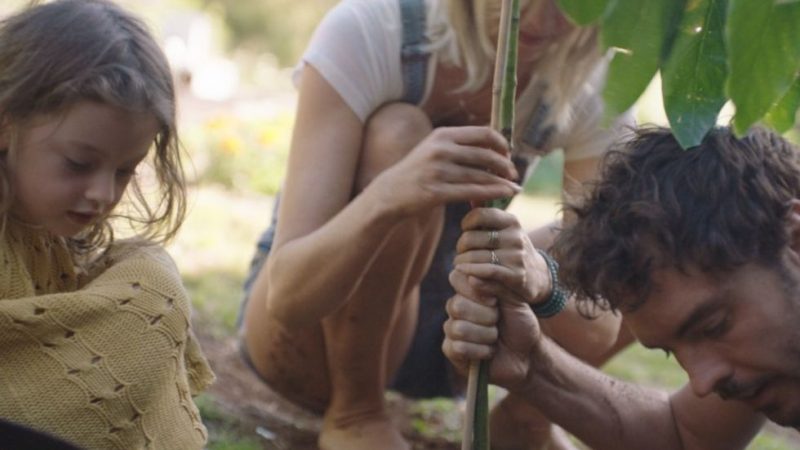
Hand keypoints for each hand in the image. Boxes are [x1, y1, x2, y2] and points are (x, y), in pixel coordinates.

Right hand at [372, 127, 520, 216]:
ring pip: (481, 176)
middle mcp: (441, 150)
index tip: (508, 153)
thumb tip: (492, 145)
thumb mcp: (434, 149)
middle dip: (504, 165)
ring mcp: (438, 171)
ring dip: (502, 182)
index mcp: (443, 134)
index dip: (501, 144)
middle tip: (513, 173)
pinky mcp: (436, 192)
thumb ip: (459, 145)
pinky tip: (504, 195)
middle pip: (486, 155)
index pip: (483, 134)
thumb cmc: (417, 172)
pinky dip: (492, 193)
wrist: (389, 193)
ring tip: (514, 188)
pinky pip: (472, 192)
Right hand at [442, 282, 540, 391]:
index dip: (475, 291)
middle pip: (456, 306)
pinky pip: (459, 348)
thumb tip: (473, 277)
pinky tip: (490, 351)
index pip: (456, 279)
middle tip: (498, 320)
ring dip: (486, 335)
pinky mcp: (452, 351)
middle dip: (485, 316)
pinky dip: (482, 351)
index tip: (495, 301)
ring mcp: (452, 330)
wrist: (528, 353)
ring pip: (459, 329)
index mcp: (469, 291)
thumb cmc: (520, 324)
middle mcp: (457, 308)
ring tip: (496, 337)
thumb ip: (496, 285)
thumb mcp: (514, 299)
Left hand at [453, 208, 550, 306]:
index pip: (479, 214)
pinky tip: (463, 271)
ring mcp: (517, 256)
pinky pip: (486, 271)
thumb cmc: (512, 249)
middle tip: (460, 252)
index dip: (466, 223)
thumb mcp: (505, 229)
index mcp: (511, 221)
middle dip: (460, 246)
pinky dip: (470, 271)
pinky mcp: (516, 276)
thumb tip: (472, 196)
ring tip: (459, 264)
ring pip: (475, 257)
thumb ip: (488, 215)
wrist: (537, 276)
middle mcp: (515, 237)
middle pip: (471, 238)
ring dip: (461, 262)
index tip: (465, 230)